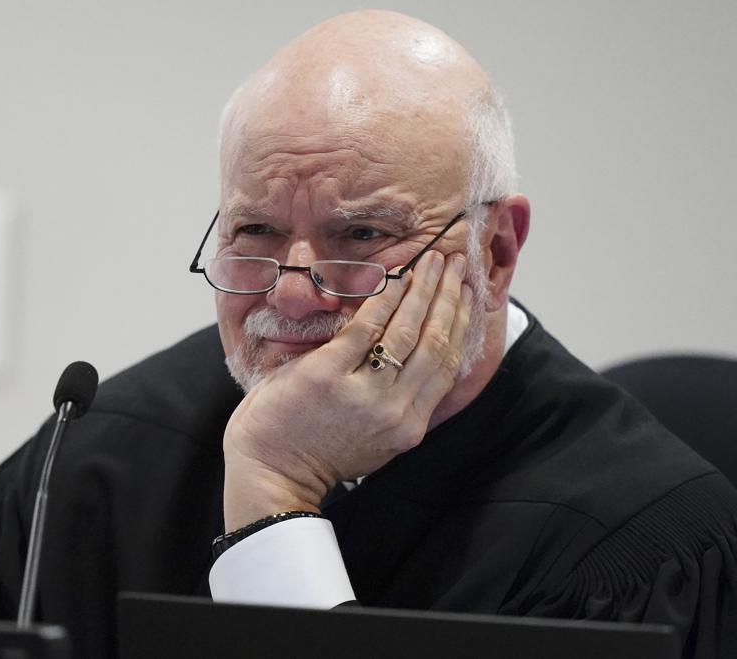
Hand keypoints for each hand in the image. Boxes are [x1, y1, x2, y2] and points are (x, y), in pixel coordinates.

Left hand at [222, 251, 473, 530]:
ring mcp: (362, 393)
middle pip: (436, 342)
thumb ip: (395, 403)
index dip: (461, 323)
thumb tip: (411, 356)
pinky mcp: (327, 375)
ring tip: (433, 261)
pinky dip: (384, 297)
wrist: (270, 476)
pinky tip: (394, 276)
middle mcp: (395, 412)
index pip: (447, 365)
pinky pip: (366, 327)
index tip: (466, 293)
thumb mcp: (372, 438)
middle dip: (449, 297)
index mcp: (408, 426)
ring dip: (424, 290)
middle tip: (456, 264)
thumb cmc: (314, 453)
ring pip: (407, 331)